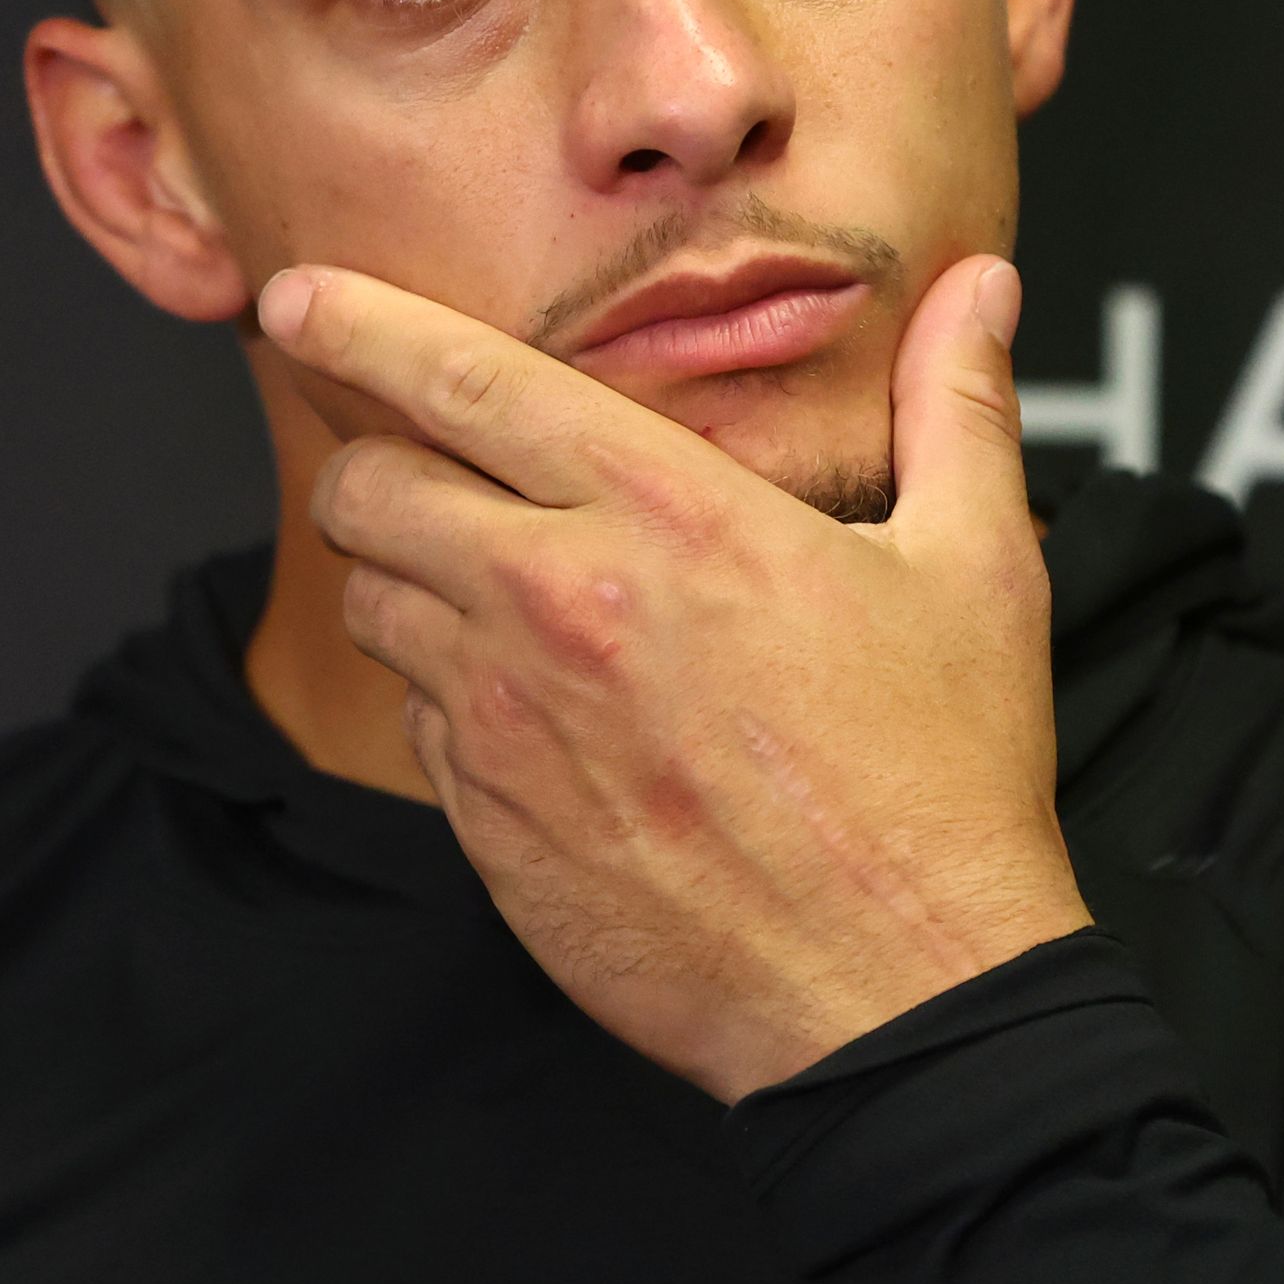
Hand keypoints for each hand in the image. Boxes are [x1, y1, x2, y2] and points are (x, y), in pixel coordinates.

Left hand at [259, 251, 1089, 1100]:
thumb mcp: (979, 569)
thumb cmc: (939, 784)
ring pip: (372, 603)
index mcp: (672, 515)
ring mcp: (508, 721)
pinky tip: (547, 722)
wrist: (897, 994)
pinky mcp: (487, 823)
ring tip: (508, 605)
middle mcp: (563, 604)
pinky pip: (413, 726)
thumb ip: (959, 407)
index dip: (359, 325)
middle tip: (426, 476)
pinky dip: (448, 704)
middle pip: (370, 487)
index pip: (465, 380)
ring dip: (410, 585)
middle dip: (377, 463)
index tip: (302, 300)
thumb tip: (982, 289)